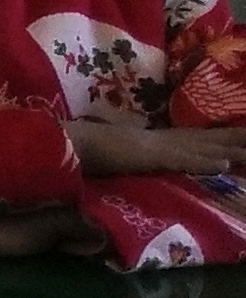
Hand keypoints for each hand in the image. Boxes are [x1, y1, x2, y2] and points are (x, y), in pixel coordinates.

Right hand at [69, 119, 245, 180]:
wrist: (69, 143)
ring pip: (205, 147)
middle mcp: (166, 140)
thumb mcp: (123, 155)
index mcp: (160, 140)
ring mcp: (160, 146)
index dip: (224, 137)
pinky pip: (182, 160)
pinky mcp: (150, 156)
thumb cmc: (92, 149)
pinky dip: (203, 161)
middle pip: (211, 139)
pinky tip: (222, 165)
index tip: (244, 133)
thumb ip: (136, 157)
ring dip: (232, 148)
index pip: (200, 138)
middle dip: (237, 138)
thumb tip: (142, 156)